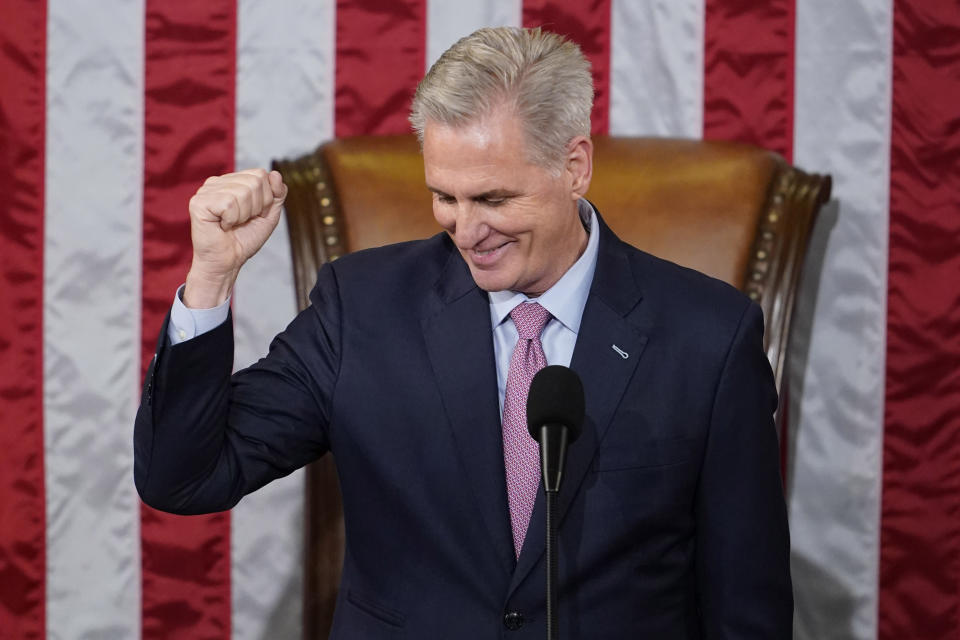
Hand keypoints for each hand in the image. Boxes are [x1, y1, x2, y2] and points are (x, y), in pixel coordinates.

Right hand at [184, 169, 286, 307]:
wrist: (228, 262)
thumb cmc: (244, 239)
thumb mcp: (268, 215)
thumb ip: (276, 195)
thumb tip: (275, 174)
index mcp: (232, 181)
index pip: (260, 174)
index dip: (265, 198)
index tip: (254, 214)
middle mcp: (217, 182)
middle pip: (255, 181)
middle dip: (256, 207)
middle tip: (242, 221)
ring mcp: (206, 190)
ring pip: (243, 192)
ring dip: (243, 215)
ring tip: (231, 224)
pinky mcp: (198, 202)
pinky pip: (229, 203)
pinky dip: (232, 220)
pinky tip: (222, 226)